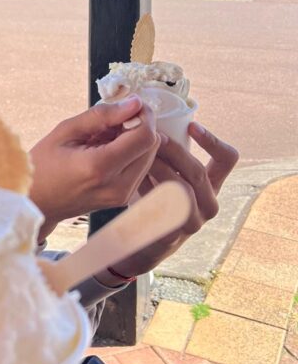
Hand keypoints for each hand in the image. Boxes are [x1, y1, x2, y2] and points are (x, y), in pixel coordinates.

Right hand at [29, 96, 159, 239]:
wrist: (36, 203)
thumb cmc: (43, 165)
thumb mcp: (65, 131)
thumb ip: (102, 115)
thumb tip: (134, 102)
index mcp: (100, 167)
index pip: (145, 136)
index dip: (143, 115)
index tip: (129, 104)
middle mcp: (117, 186)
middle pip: (152, 146)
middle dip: (139, 126)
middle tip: (113, 120)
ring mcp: (122, 196)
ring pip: (150, 156)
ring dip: (135, 140)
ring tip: (106, 137)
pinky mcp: (123, 199)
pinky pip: (140, 168)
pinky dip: (130, 154)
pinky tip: (107, 151)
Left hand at [108, 122, 238, 280]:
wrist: (142, 242)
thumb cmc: (155, 199)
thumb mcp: (170, 175)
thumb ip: (172, 155)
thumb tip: (155, 120)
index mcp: (212, 185)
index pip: (228, 159)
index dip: (213, 141)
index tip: (192, 125)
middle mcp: (209, 203)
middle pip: (198, 171)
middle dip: (173, 151)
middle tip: (152, 137)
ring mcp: (194, 221)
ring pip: (181, 189)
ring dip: (160, 168)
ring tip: (142, 154)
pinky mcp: (174, 233)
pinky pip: (163, 207)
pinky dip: (149, 189)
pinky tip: (135, 179)